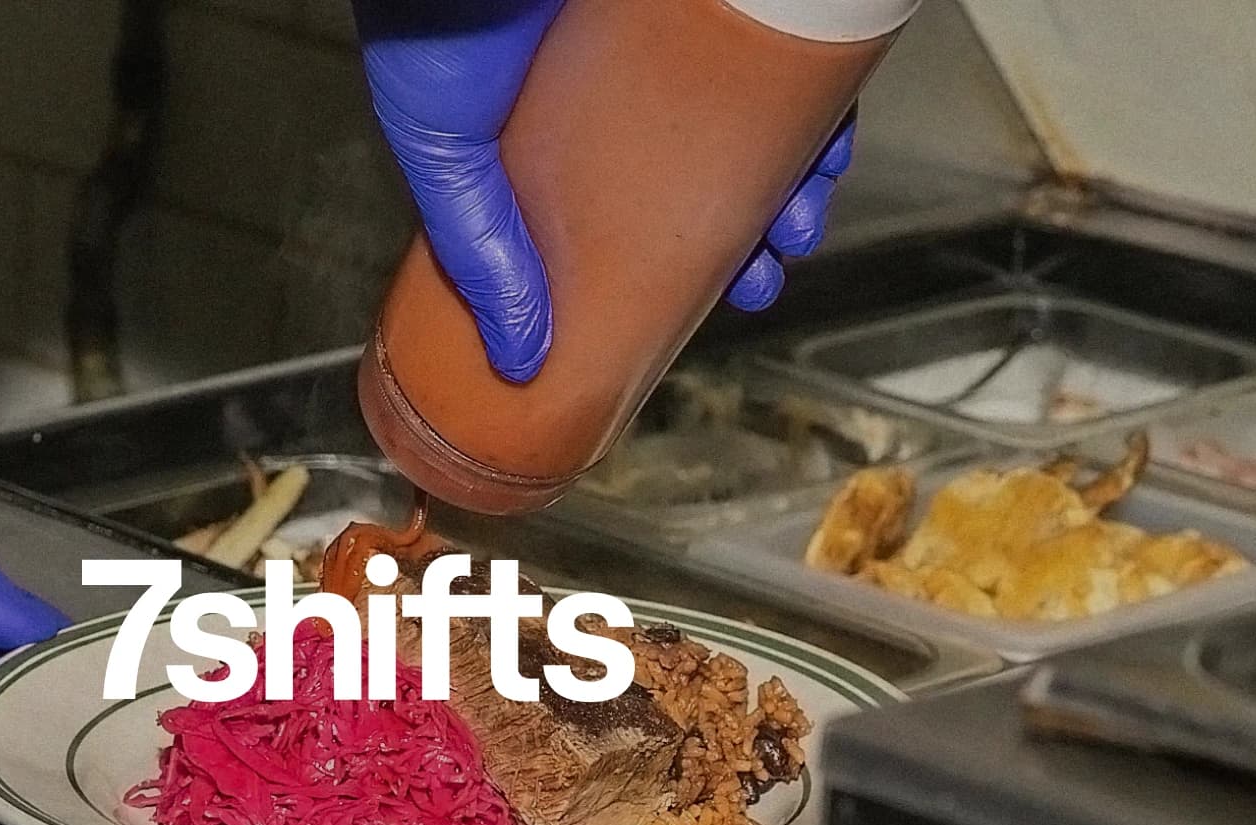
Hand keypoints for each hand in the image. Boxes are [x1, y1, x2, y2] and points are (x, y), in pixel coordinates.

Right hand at [353, 0, 851, 381]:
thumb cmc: (433, 1)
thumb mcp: (440, 148)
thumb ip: (477, 252)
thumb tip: (522, 359)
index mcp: (556, 114)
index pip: (630, 195)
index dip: (673, 251)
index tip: (698, 297)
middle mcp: (623, 66)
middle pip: (707, 157)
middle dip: (748, 228)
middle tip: (760, 280)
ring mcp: (675, 24)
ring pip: (758, 104)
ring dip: (794, 171)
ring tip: (798, 225)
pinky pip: (789, 38)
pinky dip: (817, 91)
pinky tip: (822, 137)